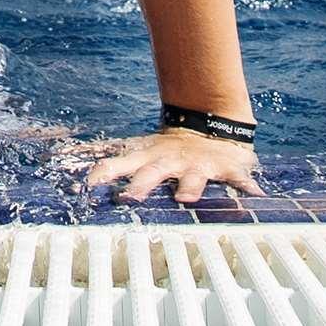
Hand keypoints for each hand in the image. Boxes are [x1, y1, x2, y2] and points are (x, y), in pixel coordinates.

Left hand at [67, 128, 256, 205]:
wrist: (209, 127)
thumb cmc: (167, 151)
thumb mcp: (138, 152)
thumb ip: (109, 161)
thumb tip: (71, 163)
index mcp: (148, 159)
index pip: (119, 164)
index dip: (104, 173)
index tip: (87, 185)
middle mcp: (171, 162)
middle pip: (152, 173)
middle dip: (141, 185)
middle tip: (129, 197)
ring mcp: (198, 165)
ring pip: (192, 178)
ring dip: (189, 187)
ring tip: (186, 198)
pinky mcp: (225, 168)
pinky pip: (238, 179)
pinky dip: (246, 186)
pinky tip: (255, 196)